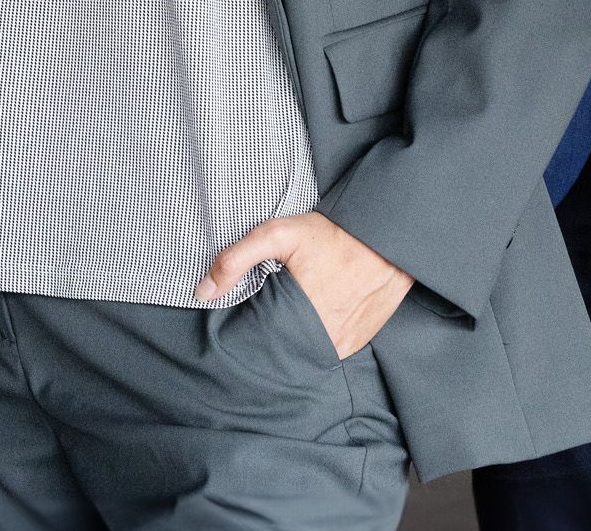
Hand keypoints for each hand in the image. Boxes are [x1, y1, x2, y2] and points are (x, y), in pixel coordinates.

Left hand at [198, 213, 411, 358]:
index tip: (238, 322)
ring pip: (300, 356)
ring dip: (289, 344)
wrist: (388, 240)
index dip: (243, 333)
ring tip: (284, 321)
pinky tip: (306, 323)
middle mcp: (319, 341)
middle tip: (265, 316)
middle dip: (265, 341)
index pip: (255, 342)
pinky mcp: (353, 346)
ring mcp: (339, 347)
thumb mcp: (279, 234)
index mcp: (296, 318)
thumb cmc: (332, 235)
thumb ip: (236, 259)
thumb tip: (203, 292)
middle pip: (277, 353)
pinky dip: (312, 343)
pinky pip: (324, 353)